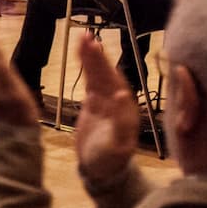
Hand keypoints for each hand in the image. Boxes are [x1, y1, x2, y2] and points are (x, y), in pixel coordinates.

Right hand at [73, 36, 139, 183]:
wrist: (101, 171)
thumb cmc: (110, 160)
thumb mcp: (117, 145)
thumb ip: (121, 120)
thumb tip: (123, 93)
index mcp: (126, 108)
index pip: (115, 80)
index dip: (105, 64)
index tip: (96, 48)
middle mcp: (118, 101)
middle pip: (106, 73)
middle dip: (96, 55)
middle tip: (86, 36)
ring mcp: (105, 101)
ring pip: (97, 74)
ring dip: (90, 57)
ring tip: (82, 38)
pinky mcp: (94, 103)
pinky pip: (90, 80)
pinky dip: (85, 67)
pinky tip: (80, 53)